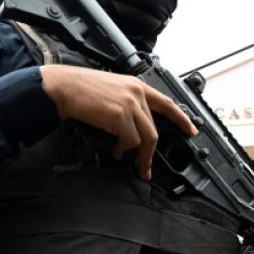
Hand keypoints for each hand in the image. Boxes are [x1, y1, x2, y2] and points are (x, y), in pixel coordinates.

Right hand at [40, 65, 196, 180]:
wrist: (62, 87)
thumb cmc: (80, 90)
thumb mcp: (111, 90)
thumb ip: (126, 103)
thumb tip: (132, 128)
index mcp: (136, 86)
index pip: (166, 102)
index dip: (181, 119)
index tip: (191, 130)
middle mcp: (137, 93)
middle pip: (155, 129)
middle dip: (151, 152)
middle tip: (146, 168)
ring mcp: (130, 104)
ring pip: (146, 138)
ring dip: (139, 156)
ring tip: (130, 163)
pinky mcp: (120, 115)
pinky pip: (130, 141)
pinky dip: (123, 150)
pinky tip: (115, 150)